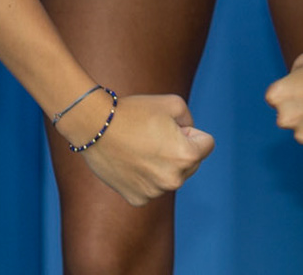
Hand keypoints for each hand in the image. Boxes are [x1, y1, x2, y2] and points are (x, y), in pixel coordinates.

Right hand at [56, 91, 215, 204]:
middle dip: (180, 150)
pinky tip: (131, 162)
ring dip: (163, 165)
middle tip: (154, 137)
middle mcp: (173, 180)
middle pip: (191, 163)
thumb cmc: (135, 112)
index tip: (170, 127)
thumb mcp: (174, 104)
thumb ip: (190, 121)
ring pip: (171, 176)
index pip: (206, 144)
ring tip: (140, 148)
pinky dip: (145, 177)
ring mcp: (154, 192)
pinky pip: (152, 187)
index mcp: (186, 156)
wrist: (95, 126)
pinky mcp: (137, 199)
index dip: (190, 132)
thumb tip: (190, 137)